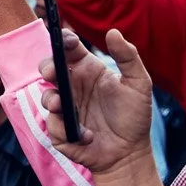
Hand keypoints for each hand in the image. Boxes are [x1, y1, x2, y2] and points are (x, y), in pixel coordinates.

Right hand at [36, 28, 157, 177]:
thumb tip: (113, 32)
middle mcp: (73, 87)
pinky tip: (87, 136)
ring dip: (51, 100)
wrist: (130, 153)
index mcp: (88, 70)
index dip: (64, 41)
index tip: (66, 41)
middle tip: (51, 72)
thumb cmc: (134, 116)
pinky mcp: (61, 131)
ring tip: (61, 107)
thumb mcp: (138, 83)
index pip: (69, 49)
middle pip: (50, 69)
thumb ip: (128, 56)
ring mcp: (65, 109)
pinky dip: (66, 130)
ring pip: (46, 97)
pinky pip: (53, 126)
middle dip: (46, 67)